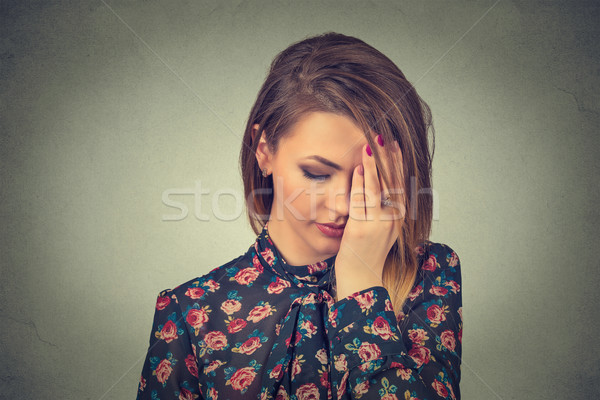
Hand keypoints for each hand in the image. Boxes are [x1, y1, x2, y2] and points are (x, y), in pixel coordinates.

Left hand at [334, 135, 404, 300]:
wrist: (361, 278)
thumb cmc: (368, 252)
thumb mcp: (382, 230)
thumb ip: (384, 210)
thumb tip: (383, 189)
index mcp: (398, 217)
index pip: (400, 184)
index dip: (398, 163)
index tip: (395, 145)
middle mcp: (392, 219)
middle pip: (391, 182)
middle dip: (387, 158)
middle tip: (384, 137)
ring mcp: (377, 224)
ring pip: (376, 189)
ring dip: (373, 165)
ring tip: (369, 146)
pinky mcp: (361, 229)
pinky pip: (361, 202)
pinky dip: (360, 183)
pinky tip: (358, 169)